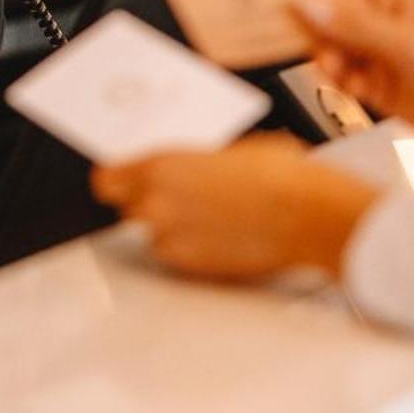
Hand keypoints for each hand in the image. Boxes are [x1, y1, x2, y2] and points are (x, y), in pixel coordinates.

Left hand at [92, 133, 379, 280]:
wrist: (307, 214)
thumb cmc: (278, 173)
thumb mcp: (230, 147)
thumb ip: (194, 160)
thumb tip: (188, 165)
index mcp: (160, 166)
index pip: (105, 180)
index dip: (115, 181)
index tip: (122, 181)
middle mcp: (157, 204)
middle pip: (127, 209)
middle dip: (147, 204)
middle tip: (178, 199)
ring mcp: (174, 239)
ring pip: (154, 236)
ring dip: (170, 229)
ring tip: (208, 219)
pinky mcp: (195, 267)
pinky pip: (178, 257)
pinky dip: (190, 250)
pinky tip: (218, 237)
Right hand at [284, 0, 413, 147]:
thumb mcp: (407, 45)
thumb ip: (354, 25)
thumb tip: (309, 5)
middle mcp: (387, 12)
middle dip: (311, 15)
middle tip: (287, 25)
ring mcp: (380, 44)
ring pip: (330, 37)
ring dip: (325, 52)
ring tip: (335, 67)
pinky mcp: (376, 76)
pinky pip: (339, 68)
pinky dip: (337, 76)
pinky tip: (351, 84)